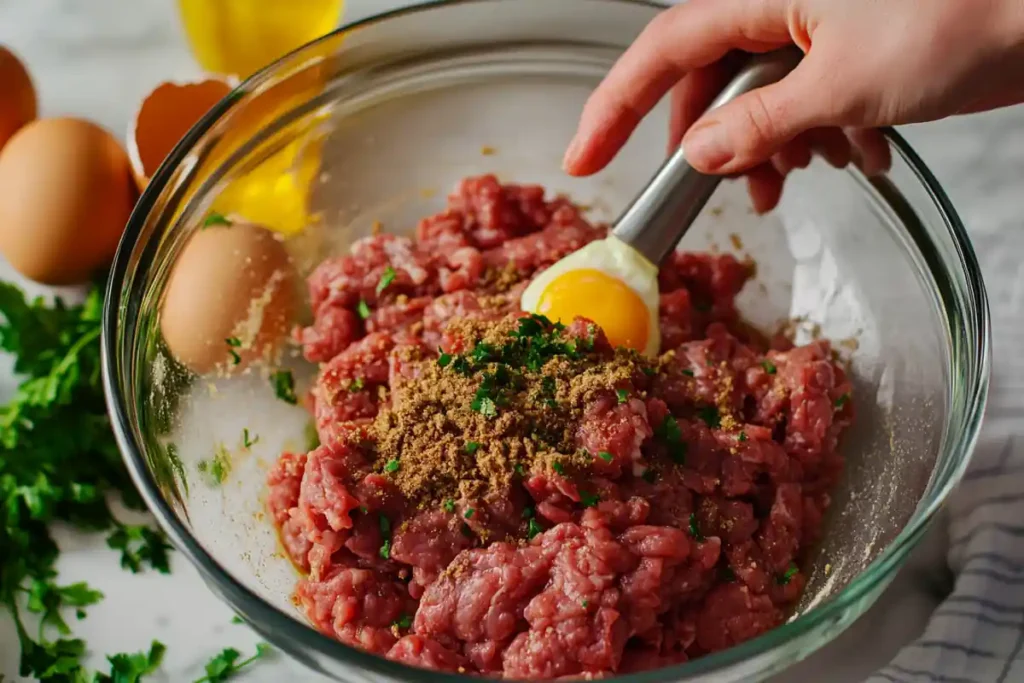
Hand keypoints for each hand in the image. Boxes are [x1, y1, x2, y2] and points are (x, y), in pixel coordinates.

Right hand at [563, 0, 1023, 211]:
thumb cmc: (963, 19)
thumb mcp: (844, 86)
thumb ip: (760, 124)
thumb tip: (699, 155)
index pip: (661, 49)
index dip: (612, 107)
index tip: (583, 158)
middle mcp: (780, 9)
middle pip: (708, 83)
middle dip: (719, 145)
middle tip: (734, 191)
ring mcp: (815, 32)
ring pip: (757, 100)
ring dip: (775, 150)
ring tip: (808, 175)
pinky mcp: (848, 55)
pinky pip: (803, 102)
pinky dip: (820, 137)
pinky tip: (863, 151)